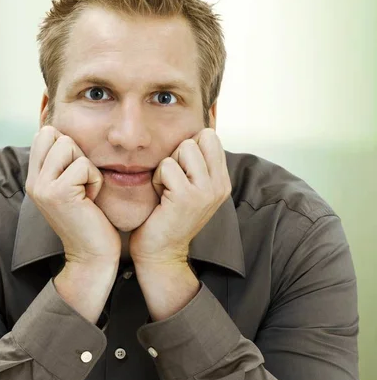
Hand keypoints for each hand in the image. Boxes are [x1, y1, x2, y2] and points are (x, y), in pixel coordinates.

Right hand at [25, 126, 121, 265]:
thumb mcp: (69, 186)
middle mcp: (32, 181)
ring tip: (85, 192)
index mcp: (33, 178)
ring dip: (87, 167)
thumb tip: (63, 132)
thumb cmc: (89, 219)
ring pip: (68, 145)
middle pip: (54, 134)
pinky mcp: (58, 192)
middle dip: (75, 152)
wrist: (91, 256)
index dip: (66, 145)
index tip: (74, 173)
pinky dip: (95, 180)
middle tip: (80, 182)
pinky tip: (90, 200)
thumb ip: (60, 163)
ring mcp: (42, 187)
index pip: (43, 134)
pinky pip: (84, 165)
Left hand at [129, 128, 231, 266]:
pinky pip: (167, 166)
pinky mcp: (188, 196)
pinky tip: (160, 199)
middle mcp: (219, 184)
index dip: (188, 147)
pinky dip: (157, 179)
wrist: (160, 252)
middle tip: (172, 182)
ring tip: (166, 190)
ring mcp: (206, 191)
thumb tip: (197, 126)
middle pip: (198, 138)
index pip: (210, 136)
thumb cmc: (167, 215)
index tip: (181, 172)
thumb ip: (196, 161)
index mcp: (222, 180)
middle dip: (178, 154)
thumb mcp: (189, 185)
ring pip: (184, 148)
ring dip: (166, 167)